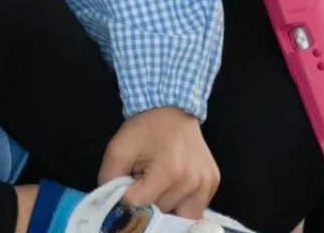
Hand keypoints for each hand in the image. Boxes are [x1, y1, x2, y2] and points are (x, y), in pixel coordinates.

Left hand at [100, 107, 218, 218]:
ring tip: (161, 181)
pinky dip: (183, 201)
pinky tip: (175, 183)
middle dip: (148, 197)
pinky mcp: (214, 183)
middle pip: (160, 210)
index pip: (139, 202)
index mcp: (168, 172)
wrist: (172, 109)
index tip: (129, 178)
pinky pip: (196, 207)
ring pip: (179, 214)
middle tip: (145, 175)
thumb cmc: (144, 129)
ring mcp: (207, 184)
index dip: (128, 193)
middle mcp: (192, 183)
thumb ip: (109, 178)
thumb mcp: (117, 149)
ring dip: (166, 203)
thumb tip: (112, 202)